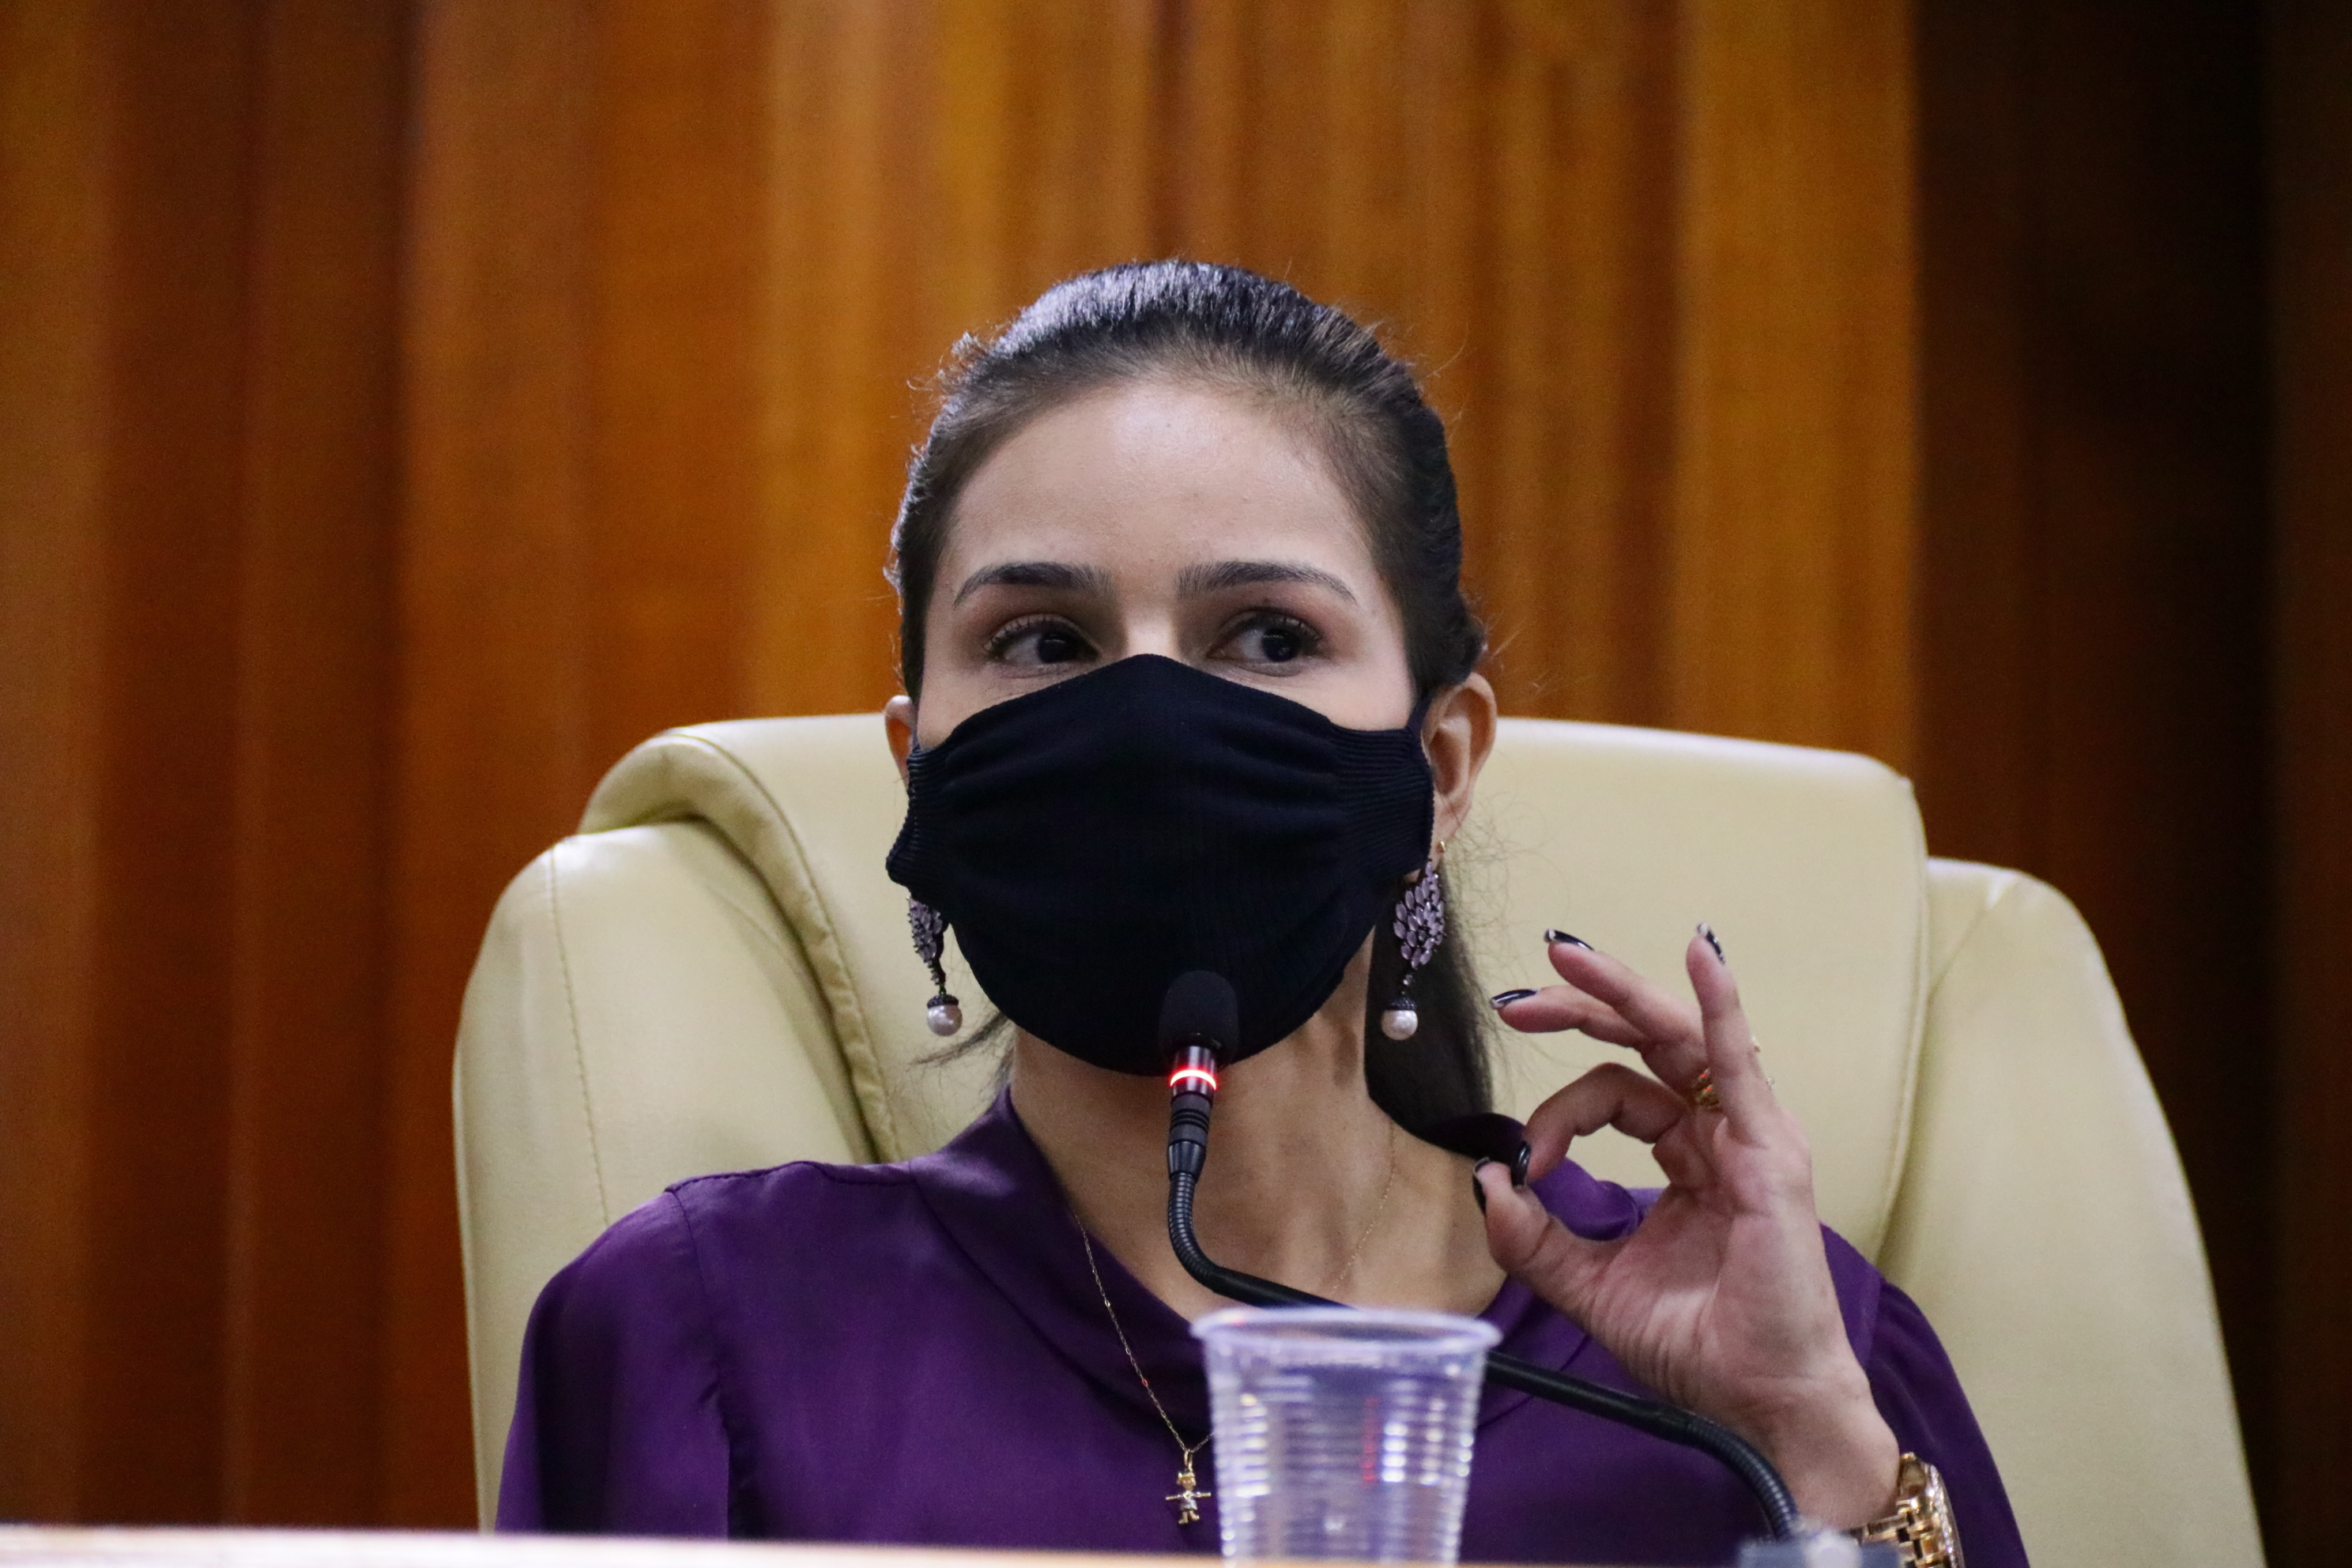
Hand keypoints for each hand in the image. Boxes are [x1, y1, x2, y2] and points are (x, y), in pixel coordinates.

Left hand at [1480, 930, 1900, 1527]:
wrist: (1762, 1404)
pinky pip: (1739, 1064)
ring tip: (1566, 959)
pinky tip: (1701, 953)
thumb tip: (1486, 1180)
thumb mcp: (1592, 1286)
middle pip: (1644, 1045)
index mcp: (1687, 1159)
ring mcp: (1749, 1138)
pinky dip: (1720, 1005)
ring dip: (1620, 992)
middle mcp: (1720, 1135)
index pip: (1614, 1096)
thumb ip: (1535, 1237)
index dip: (1557, 1114)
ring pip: (1679, 1038)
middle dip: (1578, 1010)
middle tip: (1516, 999)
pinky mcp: (1768, 1152)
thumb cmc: (1700, 1349)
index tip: (1525, 1162)